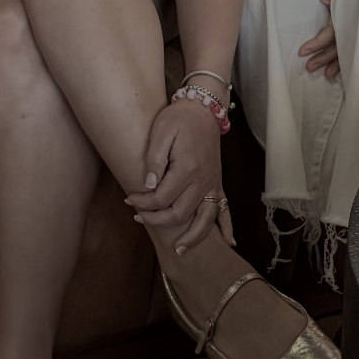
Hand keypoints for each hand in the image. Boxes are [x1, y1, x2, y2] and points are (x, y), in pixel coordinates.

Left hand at [124, 99, 234, 254]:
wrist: (204, 108)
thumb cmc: (179, 118)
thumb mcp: (161, 131)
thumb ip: (154, 159)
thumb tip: (148, 184)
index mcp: (187, 168)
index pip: (161, 198)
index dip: (143, 203)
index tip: (130, 198)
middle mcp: (203, 180)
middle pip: (179, 213)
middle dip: (157, 220)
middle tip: (139, 217)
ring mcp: (212, 183)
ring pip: (205, 219)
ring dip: (193, 237)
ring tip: (179, 250)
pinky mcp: (217, 184)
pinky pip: (225, 210)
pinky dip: (227, 228)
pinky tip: (228, 243)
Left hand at [299, 0, 358, 78]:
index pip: (333, 27)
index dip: (320, 42)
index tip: (303, 52)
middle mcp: (350, 3)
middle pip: (341, 38)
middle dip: (326, 57)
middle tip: (311, 68)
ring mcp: (352, 5)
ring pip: (347, 38)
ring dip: (336, 57)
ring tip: (324, 73)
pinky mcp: (350, 3)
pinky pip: (347, 29)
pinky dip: (343, 46)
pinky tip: (337, 59)